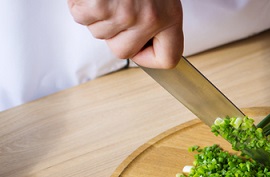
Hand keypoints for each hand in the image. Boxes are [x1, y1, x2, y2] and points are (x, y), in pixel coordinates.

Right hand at [67, 0, 183, 68]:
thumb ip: (154, 18)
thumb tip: (143, 46)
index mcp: (170, 16)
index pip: (168, 59)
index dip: (150, 58)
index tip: (140, 50)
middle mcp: (150, 18)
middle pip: (122, 51)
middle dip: (112, 33)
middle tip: (113, 8)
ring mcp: (124, 14)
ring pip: (98, 33)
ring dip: (94, 14)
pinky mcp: (100, 5)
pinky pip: (81, 16)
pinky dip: (79, 3)